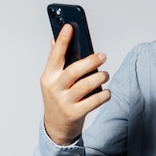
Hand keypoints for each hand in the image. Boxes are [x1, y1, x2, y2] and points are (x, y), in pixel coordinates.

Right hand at [40, 23, 110, 145]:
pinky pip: (93, 101)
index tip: (70, 26)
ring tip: (105, 74)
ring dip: (99, 77)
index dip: (62, 40)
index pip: (55, 55)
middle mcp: (54, 89)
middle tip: (103, 56)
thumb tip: (55, 39)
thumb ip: (56, 61)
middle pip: (73, 71)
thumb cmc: (58, 99)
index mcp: (48, 77)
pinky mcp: (74, 114)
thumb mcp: (53, 81)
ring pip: (85, 85)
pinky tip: (107, 92)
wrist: (56, 129)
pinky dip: (103, 95)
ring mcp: (64, 102)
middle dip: (90, 61)